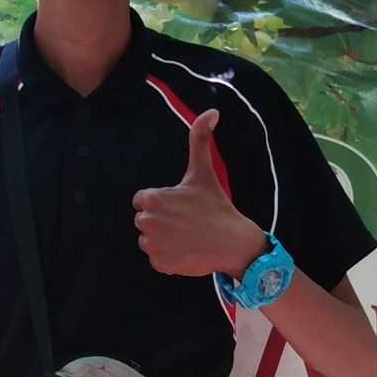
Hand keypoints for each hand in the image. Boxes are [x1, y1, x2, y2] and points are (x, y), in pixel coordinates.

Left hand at [133, 110, 261, 278]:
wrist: (233, 242)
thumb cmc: (217, 206)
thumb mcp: (204, 171)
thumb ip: (200, 139)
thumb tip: (212, 112)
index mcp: (153, 198)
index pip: (143, 201)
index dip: (162, 203)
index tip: (181, 206)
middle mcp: (147, 222)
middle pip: (144, 221)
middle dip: (161, 222)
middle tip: (186, 222)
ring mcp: (153, 245)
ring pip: (149, 241)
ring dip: (164, 240)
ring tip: (186, 236)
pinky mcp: (160, 264)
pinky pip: (157, 260)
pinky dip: (169, 258)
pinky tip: (186, 250)